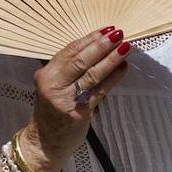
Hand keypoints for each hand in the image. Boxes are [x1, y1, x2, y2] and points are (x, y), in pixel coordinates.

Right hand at [17, 26, 131, 171]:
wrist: (45, 142)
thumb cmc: (52, 109)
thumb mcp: (54, 85)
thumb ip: (69, 69)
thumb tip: (99, 47)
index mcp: (46, 74)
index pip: (69, 50)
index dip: (89, 38)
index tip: (106, 29)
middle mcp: (53, 85)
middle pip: (80, 60)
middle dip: (101, 45)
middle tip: (118, 34)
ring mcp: (66, 100)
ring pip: (92, 74)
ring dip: (111, 59)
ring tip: (125, 47)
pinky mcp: (79, 112)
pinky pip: (100, 91)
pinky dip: (113, 78)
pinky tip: (123, 68)